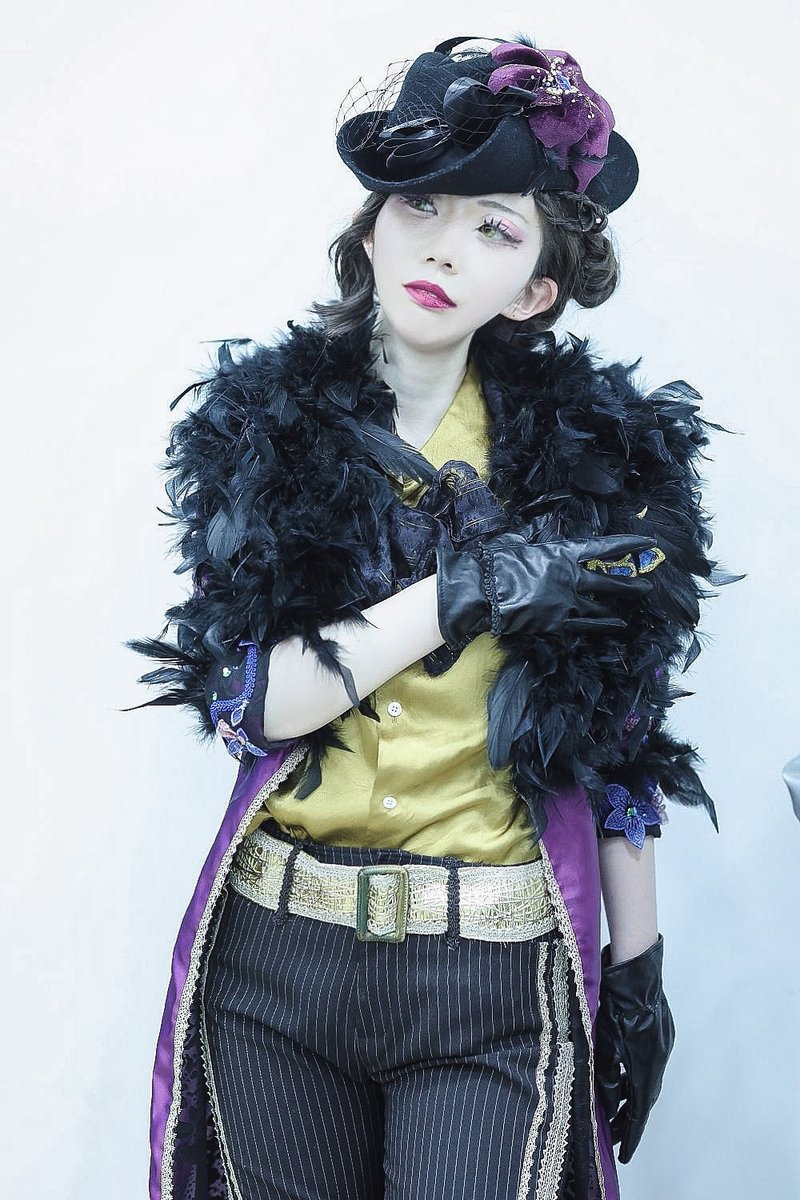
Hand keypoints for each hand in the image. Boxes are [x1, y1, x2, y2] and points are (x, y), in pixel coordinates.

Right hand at [434, 527, 658, 645]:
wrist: (481, 592)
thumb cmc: (496, 563)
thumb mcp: (520, 542)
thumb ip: (540, 539)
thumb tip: (547, 530)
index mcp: (562, 553)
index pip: (602, 548)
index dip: (627, 545)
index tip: (648, 543)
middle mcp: (570, 577)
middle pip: (609, 581)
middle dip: (631, 582)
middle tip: (648, 584)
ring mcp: (566, 602)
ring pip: (600, 604)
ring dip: (617, 604)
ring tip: (633, 604)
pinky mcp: (557, 622)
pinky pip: (587, 624)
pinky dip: (604, 623)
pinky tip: (618, 624)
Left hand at [594, 934, 675, 1162]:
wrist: (635, 967)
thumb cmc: (614, 1000)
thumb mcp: (604, 1039)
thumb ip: (605, 1073)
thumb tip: (607, 1103)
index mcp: (646, 1062)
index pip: (639, 1108)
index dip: (631, 1133)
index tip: (624, 1153)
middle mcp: (659, 1056)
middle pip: (645, 1096)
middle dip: (630, 1117)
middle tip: (615, 1136)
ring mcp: (662, 1041)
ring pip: (647, 1078)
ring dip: (633, 1096)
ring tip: (616, 1111)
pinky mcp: (661, 1029)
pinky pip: (649, 1062)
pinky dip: (636, 1075)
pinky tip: (624, 1077)